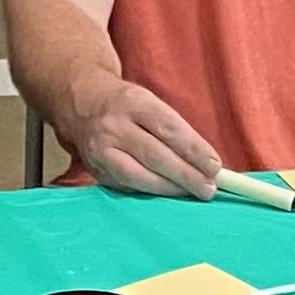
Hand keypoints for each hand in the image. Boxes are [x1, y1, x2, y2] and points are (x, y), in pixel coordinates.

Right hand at [55, 71, 222, 197]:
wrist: (80, 101)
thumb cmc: (126, 104)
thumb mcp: (149, 101)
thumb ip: (175, 130)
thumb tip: (206, 163)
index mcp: (133, 102)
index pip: (168, 128)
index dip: (193, 149)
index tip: (214, 166)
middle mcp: (113, 126)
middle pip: (154, 155)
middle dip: (186, 175)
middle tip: (208, 189)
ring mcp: (101, 150)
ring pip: (139, 175)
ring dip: (170, 188)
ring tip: (193, 193)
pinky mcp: (96, 170)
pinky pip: (128, 185)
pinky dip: (152, 191)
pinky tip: (169, 193)